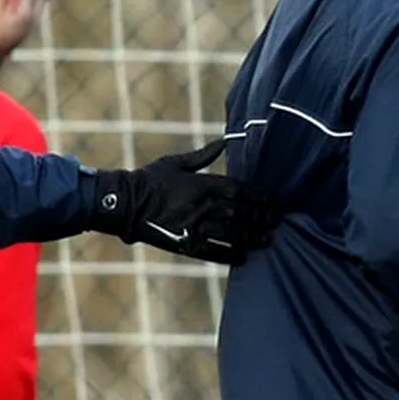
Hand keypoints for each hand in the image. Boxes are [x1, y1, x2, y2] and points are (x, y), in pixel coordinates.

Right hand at [88, 139, 280, 264]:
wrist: (121, 203)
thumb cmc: (149, 179)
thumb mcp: (175, 163)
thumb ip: (203, 156)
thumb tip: (223, 141)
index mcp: (202, 184)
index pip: (240, 189)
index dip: (260, 196)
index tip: (275, 201)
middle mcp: (202, 206)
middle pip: (241, 213)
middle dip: (262, 218)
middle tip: (277, 221)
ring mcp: (194, 226)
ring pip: (232, 234)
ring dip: (252, 237)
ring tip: (267, 240)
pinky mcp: (184, 244)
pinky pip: (213, 253)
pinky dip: (230, 256)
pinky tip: (244, 257)